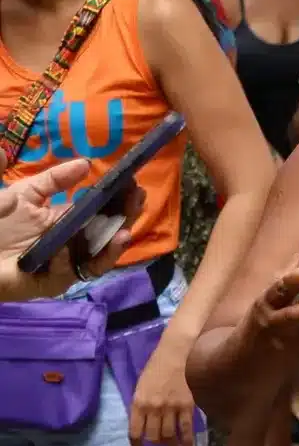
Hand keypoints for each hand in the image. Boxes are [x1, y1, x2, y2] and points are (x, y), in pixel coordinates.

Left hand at [0, 159, 144, 301]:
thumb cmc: (0, 224)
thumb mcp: (25, 194)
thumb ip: (53, 179)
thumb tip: (86, 163)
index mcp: (69, 220)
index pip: (102, 210)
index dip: (120, 199)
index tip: (134, 184)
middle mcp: (75, 242)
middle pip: (109, 232)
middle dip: (127, 217)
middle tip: (138, 201)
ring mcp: (68, 263)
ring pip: (100, 258)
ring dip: (114, 247)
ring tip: (123, 235)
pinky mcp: (55, 282)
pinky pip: (68, 274)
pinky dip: (67, 262)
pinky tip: (62, 250)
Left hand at [127, 341, 196, 445]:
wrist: (171, 358)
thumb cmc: (152, 372)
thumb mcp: (138, 391)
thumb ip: (139, 409)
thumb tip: (143, 428)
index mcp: (139, 404)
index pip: (135, 432)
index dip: (137, 445)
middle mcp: (154, 408)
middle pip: (153, 436)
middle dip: (155, 445)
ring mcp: (171, 407)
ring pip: (169, 435)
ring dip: (170, 444)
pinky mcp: (186, 405)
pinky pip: (186, 427)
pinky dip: (186, 440)